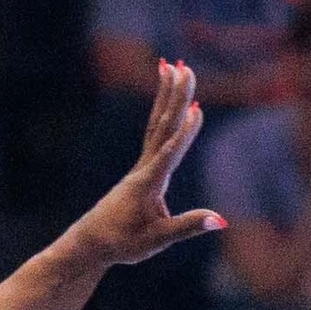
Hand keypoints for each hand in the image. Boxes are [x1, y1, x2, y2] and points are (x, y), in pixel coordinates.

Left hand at [70, 60, 226, 270]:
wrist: (90, 243)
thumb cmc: (123, 244)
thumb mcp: (157, 240)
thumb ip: (188, 227)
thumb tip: (220, 220)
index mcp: (148, 184)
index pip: (169, 154)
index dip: (184, 133)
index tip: (197, 109)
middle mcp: (144, 169)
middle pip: (162, 126)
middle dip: (175, 96)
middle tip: (184, 67)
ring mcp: (141, 167)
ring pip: (156, 124)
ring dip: (166, 95)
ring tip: (171, 65)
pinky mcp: (142, 170)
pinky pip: (154, 134)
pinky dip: (163, 113)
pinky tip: (170, 101)